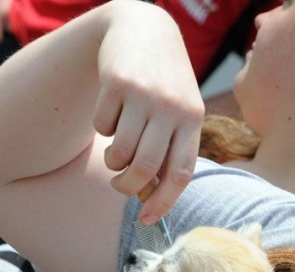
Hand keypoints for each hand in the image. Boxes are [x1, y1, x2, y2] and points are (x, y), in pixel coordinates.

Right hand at [94, 1, 204, 224]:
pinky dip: (101, 129)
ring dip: (112, 161)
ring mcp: (145, 95)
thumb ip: (171, 147)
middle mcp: (172, 108)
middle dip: (127, 187)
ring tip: (114, 152)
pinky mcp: (117, 82)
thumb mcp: (179, 110)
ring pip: (120, 151)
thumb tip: (151, 195)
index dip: (164, 202)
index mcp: (193, 120)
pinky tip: (111, 112)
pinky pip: (102, 126)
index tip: (147, 219)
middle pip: (146, 168)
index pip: (181, 172)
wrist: (143, 28)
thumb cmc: (164, 82)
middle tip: (120, 186)